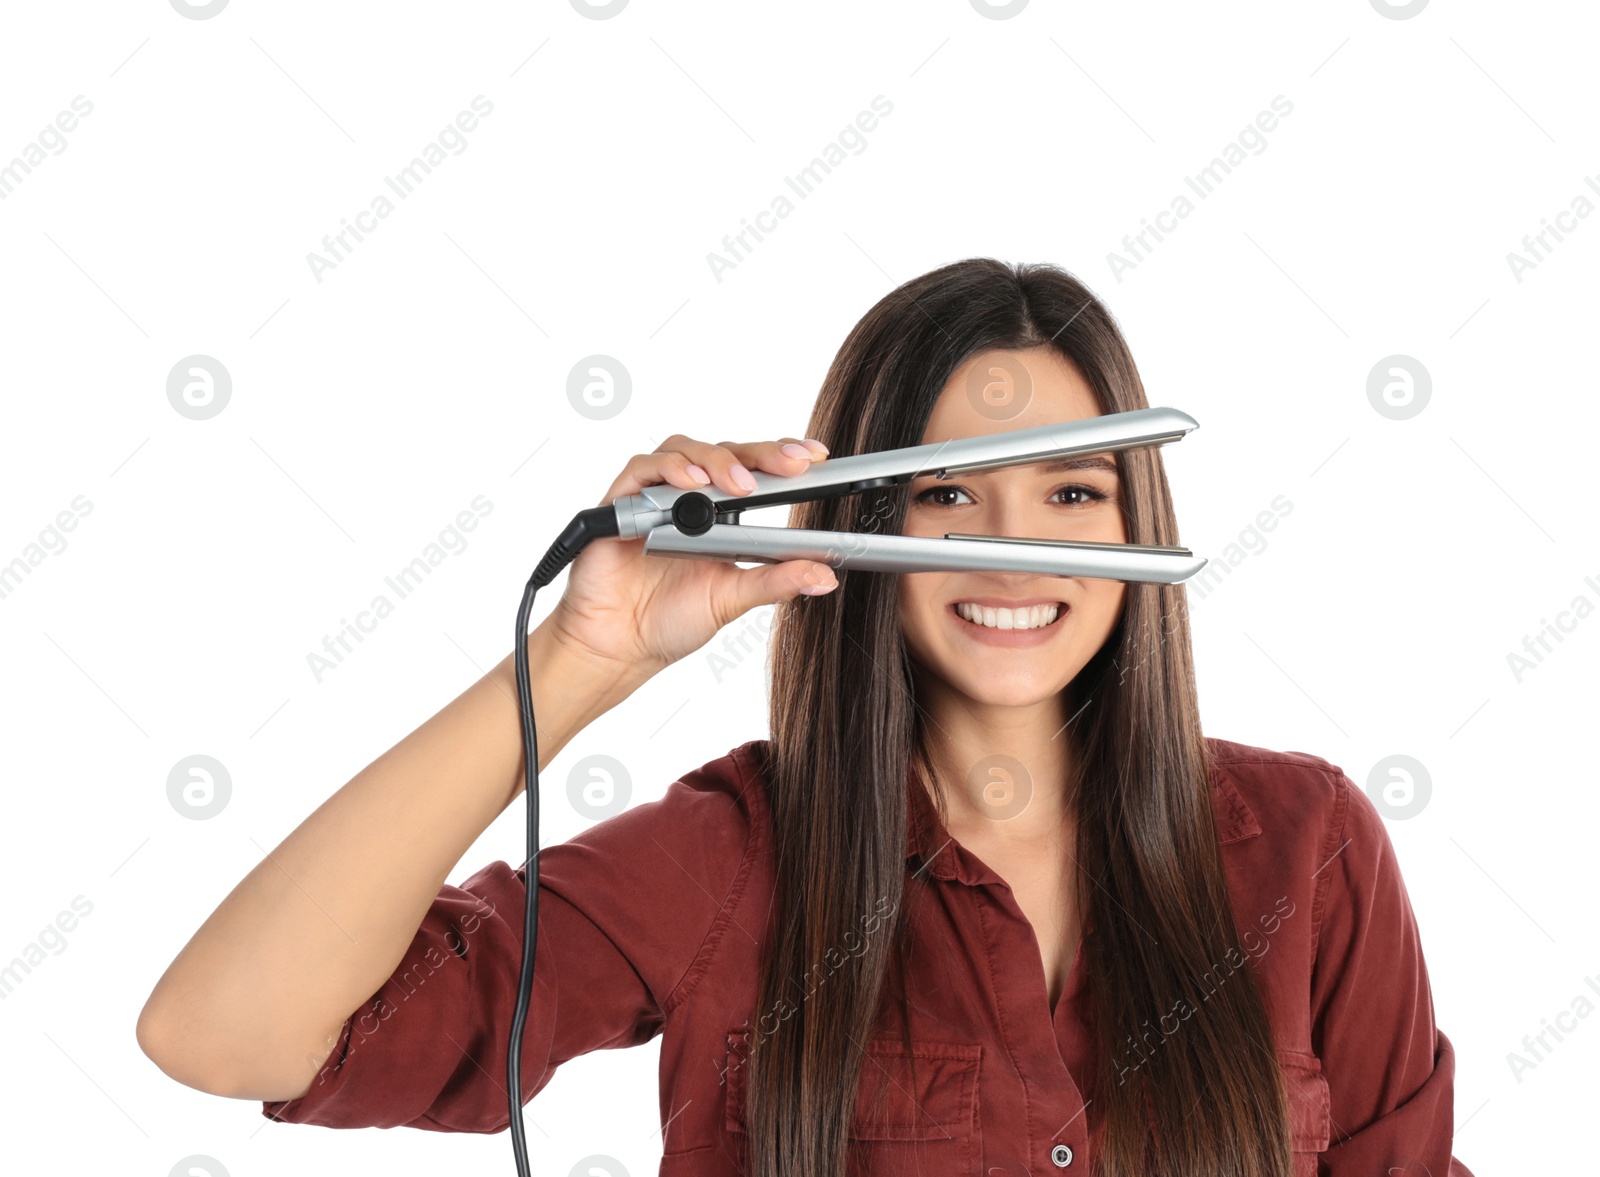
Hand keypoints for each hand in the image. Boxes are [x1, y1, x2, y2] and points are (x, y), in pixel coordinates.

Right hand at [541, 435, 836, 676]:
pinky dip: (667, 471)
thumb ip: (776, 583)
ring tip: (738, 483)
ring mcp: (654, 497)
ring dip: (715, 461)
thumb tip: (825, 576)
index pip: (755, 470)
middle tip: (791, 464)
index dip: (783, 456)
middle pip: (726, 451)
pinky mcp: (620, 503)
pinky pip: (642, 471)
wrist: (616, 646)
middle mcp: (689, 498)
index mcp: (721, 516)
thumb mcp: (732, 600)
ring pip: (685, 449)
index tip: (816, 456)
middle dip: (762, 453)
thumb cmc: (666, 620)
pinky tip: (689, 484)